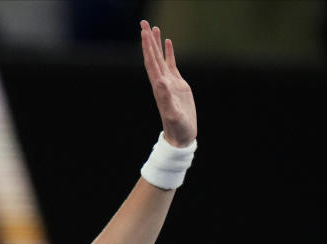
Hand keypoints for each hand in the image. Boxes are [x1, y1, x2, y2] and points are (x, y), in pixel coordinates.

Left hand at [140, 20, 196, 147]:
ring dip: (156, 44)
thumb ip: (166, 99)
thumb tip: (160, 82)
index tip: (144, 33)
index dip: (148, 48)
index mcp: (159, 87)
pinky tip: (168, 42)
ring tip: (154, 28)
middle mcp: (162, 82)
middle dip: (148, 40)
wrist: (182, 136)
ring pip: (161, 58)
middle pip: (153, 57)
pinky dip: (169, 53)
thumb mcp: (173, 115)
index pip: (151, 63)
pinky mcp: (178, 85)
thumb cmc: (178, 128)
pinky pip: (171, 64)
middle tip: (144, 23)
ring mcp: (169, 83)